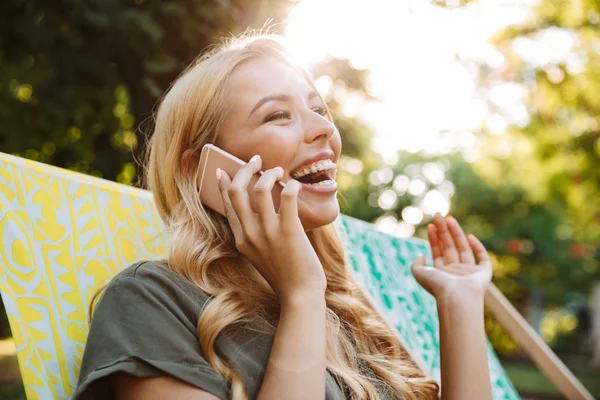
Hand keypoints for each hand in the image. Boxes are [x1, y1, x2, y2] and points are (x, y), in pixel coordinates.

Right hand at [217, 154, 326, 301]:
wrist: (299, 294)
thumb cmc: (283, 273)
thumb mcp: (259, 253)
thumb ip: (254, 233)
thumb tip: (257, 206)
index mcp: (240, 239)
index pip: (227, 204)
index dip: (225, 183)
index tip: (225, 170)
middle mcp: (250, 234)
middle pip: (237, 191)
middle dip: (244, 170)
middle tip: (256, 160)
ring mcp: (268, 233)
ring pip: (260, 190)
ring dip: (269, 174)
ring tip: (278, 171)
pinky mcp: (289, 232)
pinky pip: (287, 197)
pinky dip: (290, 186)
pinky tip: (295, 185)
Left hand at [411, 213, 491, 299]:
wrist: (457, 297)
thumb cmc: (438, 287)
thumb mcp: (420, 275)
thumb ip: (416, 265)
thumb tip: (420, 255)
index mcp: (442, 274)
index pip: (437, 252)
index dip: (434, 239)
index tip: (430, 226)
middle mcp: (456, 273)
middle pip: (449, 247)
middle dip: (443, 231)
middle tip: (438, 215)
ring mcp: (470, 273)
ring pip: (463, 248)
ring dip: (456, 233)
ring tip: (449, 218)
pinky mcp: (484, 274)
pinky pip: (483, 259)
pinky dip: (478, 247)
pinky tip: (469, 236)